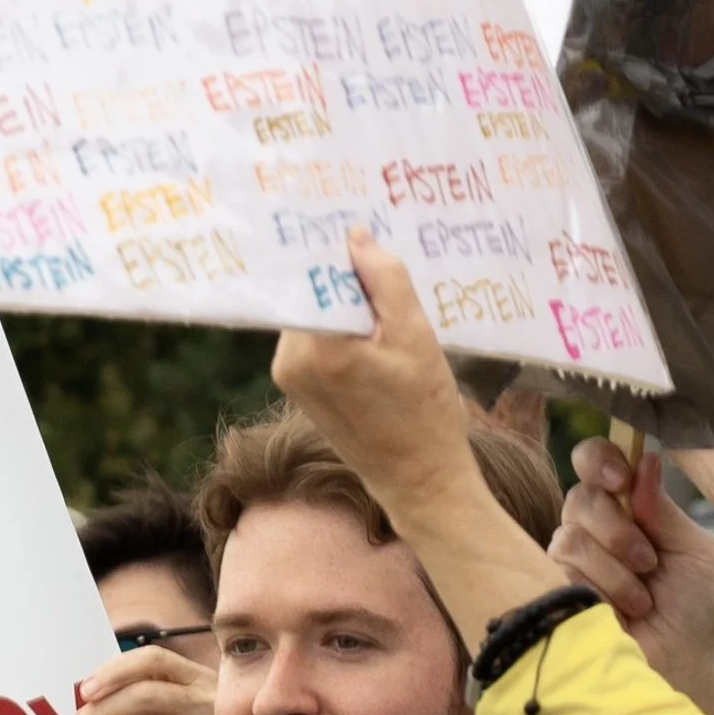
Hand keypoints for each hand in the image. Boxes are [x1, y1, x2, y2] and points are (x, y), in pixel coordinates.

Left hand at [269, 231, 488, 534]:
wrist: (418, 480)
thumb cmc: (424, 411)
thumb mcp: (414, 333)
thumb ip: (384, 278)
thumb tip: (353, 237)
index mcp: (315, 347)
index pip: (314, 270)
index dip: (340, 251)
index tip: (363, 234)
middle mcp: (290, 361)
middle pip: (313, 290)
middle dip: (350, 282)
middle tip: (389, 284)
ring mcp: (289, 377)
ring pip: (317, 313)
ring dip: (351, 307)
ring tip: (390, 324)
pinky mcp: (298, 388)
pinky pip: (318, 338)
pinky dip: (345, 331)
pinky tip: (378, 346)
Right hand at [551, 440, 713, 714]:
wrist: (674, 664)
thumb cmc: (688, 611)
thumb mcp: (691, 551)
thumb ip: (664, 510)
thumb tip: (644, 462)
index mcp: (624, 510)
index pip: (594, 462)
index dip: (600, 460)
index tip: (623, 479)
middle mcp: (590, 530)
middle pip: (580, 496)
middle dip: (619, 527)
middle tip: (648, 561)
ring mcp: (565, 563)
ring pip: (571, 535)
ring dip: (616, 568)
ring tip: (641, 599)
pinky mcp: (548, 592)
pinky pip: (562, 569)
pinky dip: (603, 588)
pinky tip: (620, 612)